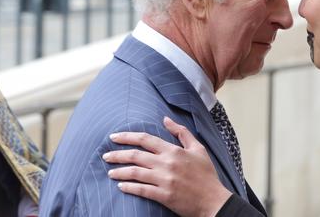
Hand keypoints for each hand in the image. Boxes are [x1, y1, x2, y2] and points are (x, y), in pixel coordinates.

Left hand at [103, 117, 230, 216]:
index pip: (145, 139)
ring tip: (110, 172)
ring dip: (119, 172)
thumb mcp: (198, 148)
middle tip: (105, 155)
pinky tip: (121, 186)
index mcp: (174, 150)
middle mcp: (167, 163)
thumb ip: (182, 132)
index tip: (114, 137)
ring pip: (135, 173)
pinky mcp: (163, 196)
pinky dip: (128, 187)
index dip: (127, 136)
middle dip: (117, 154)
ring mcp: (164, 180)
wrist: (213, 200)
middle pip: (135, 155)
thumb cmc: (206, 174)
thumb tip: (166, 119)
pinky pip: (141, 190)